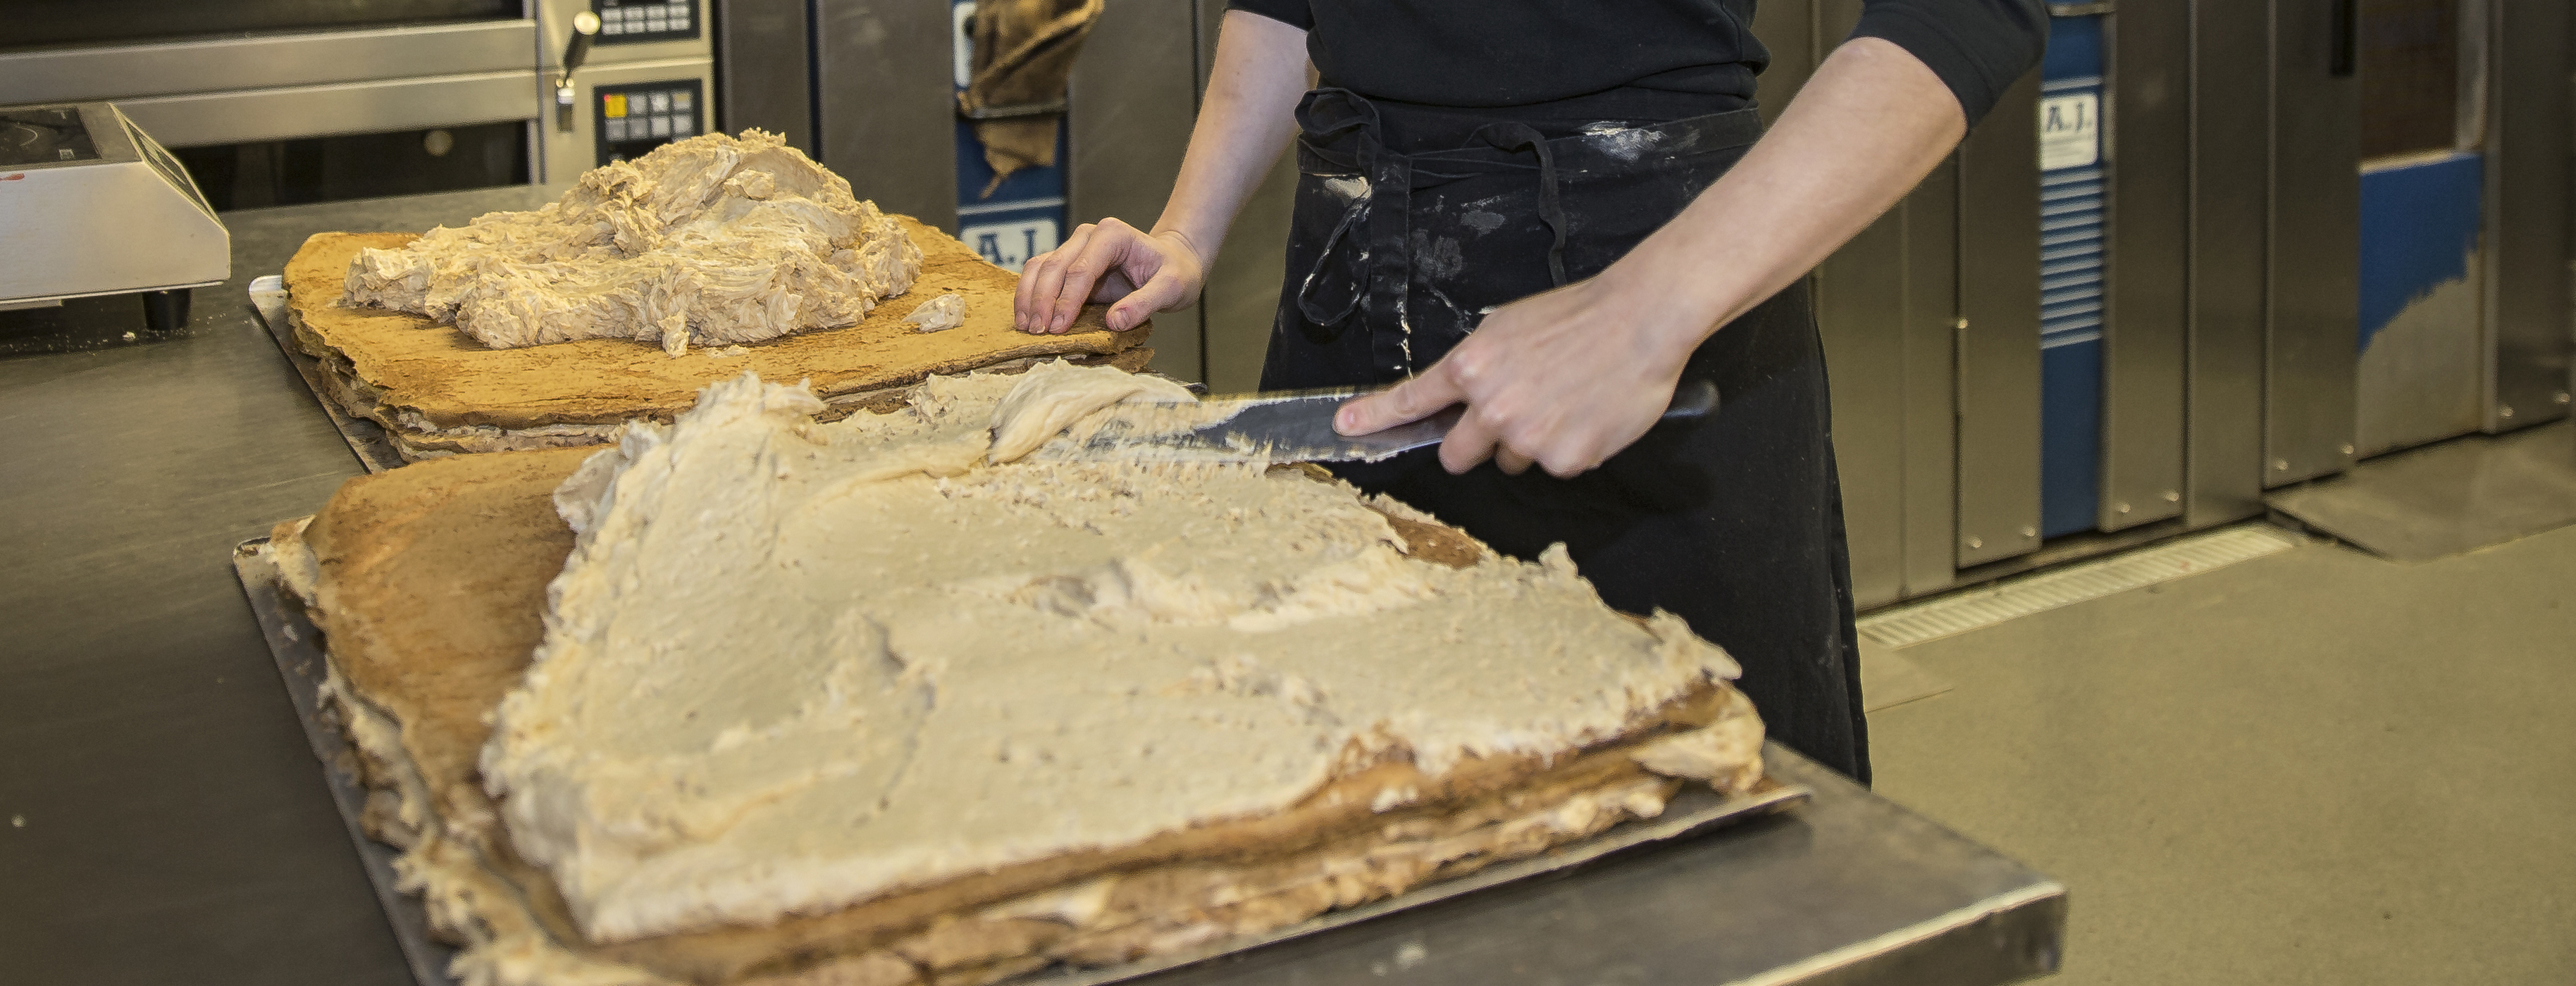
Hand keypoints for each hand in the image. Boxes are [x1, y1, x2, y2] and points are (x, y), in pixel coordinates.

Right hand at [1012, 218, 1206, 333]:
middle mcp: (1088, 236)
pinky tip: (1026, 318)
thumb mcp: (1172, 288)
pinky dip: (1030, 295)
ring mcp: (1075, 246)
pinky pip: (1041, 274)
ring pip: (1040, 267)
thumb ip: (1145, 303)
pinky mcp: (1068, 261)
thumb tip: (1115, 321)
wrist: (1175, 261)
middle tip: (1037, 333)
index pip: (1081, 270)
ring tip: (1026, 328)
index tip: (1058, 329)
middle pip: (1054, 266)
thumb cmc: (1175, 272)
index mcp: (1112, 235)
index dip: (1066, 300)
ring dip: (1029, 297)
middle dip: (1042, 301)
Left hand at [1333, 274, 1702, 477]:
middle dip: (1473, 444)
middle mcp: (1492, 408)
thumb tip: (1457, 396)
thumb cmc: (1578, 317)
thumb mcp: (1508, 327)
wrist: (1641, 321)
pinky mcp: (1565, 460)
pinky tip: (1586, 414)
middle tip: (1506, 419)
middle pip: (1456, 454)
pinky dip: (1567, 448)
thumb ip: (1476, 367)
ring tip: (1564, 401)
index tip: (1345, 428)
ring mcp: (1528, 439)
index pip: (1411, 399)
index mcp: (1472, 368)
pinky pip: (1552, 467)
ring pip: (1510, 461)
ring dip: (1527, 443)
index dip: (1373, 417)